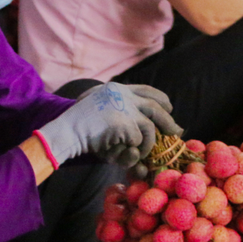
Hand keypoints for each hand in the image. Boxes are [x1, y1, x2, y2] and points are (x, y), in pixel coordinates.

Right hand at [38, 83, 179, 165]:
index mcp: (117, 88)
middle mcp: (123, 95)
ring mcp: (125, 109)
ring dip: (148, 143)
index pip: (146, 90)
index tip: (169, 107)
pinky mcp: (124, 124)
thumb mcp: (103, 111)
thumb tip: (149, 124)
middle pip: (155, 107)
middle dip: (168, 121)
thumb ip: (122, 111)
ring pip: (149, 127)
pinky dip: (133, 149)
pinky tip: (121, 151)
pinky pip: (138, 140)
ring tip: (140, 152)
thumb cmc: (81, 126)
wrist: (66, 132)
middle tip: (176, 131)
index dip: (161, 99)